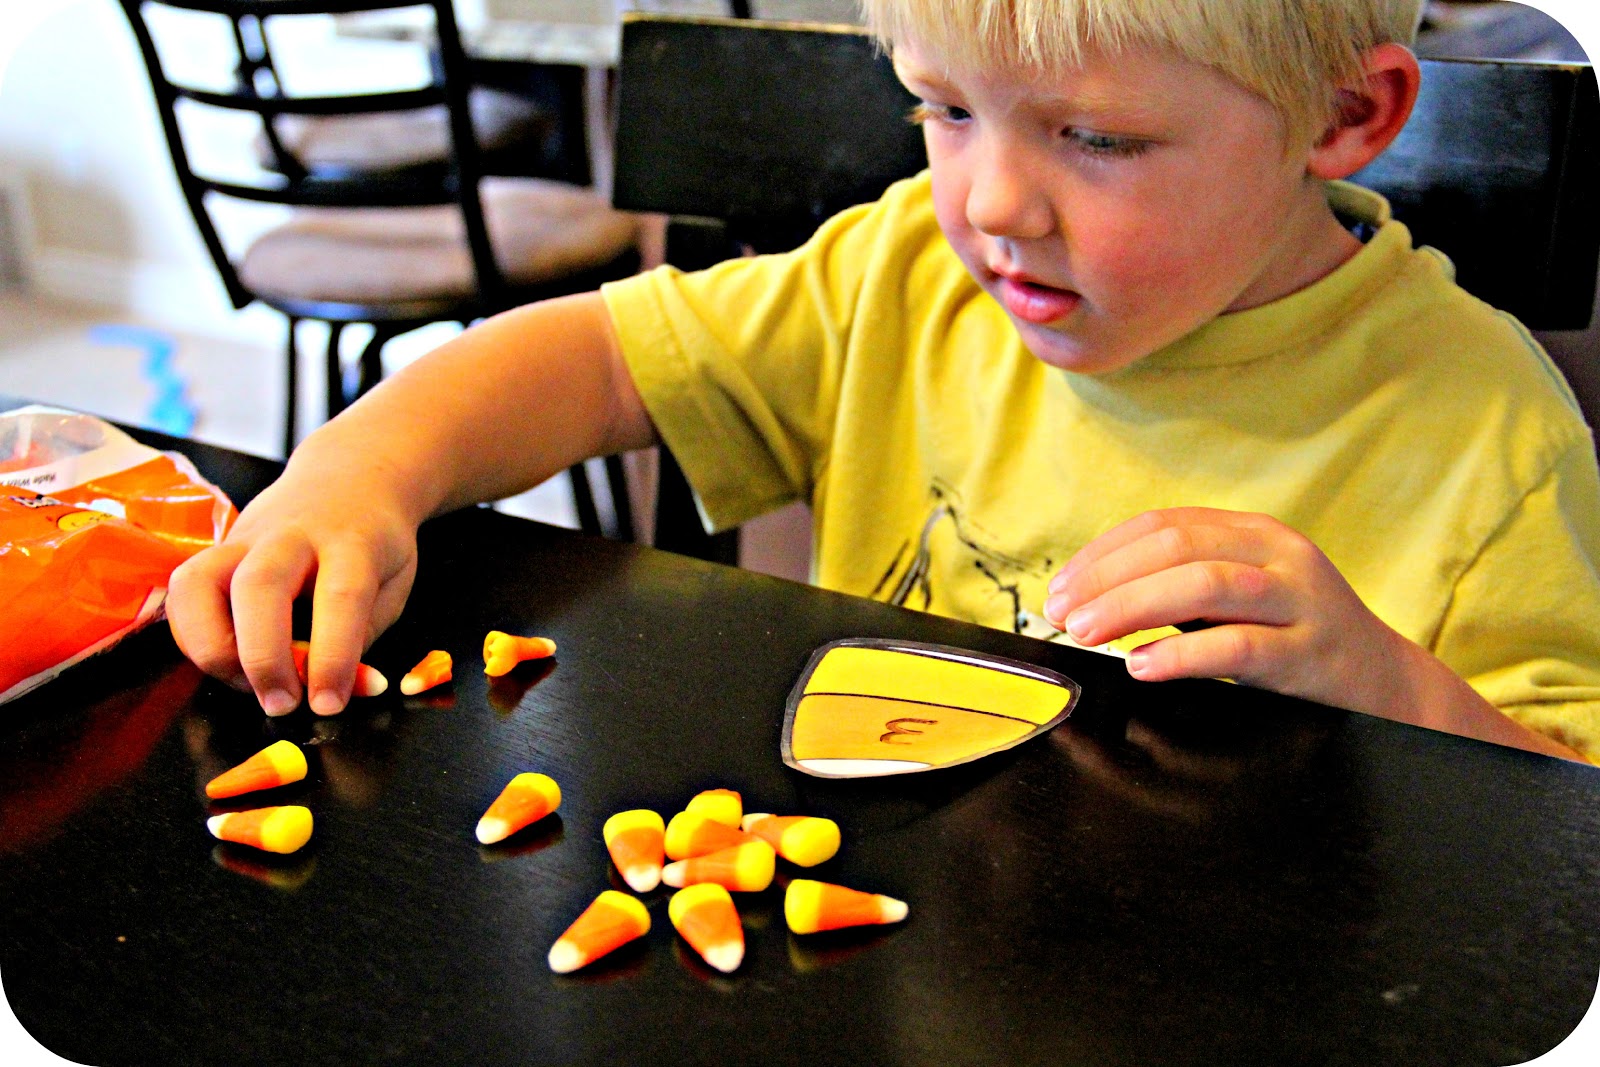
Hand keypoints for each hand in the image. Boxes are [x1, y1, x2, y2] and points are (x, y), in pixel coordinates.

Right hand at [166, 462, 419, 717]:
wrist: (350, 477)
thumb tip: (328, 691)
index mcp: (352, 540)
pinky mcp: (215, 547)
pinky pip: (183, 591)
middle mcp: (292, 534)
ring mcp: (245, 536)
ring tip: (245, 686)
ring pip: (200, 582)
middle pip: (260, 585)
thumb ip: (360, 636)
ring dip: (211, 647)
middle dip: (263, 656)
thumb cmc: (374, 542)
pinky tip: (224, 662)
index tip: (327, 704)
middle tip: (280, 704)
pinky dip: (192, 636)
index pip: (342, 596)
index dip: (333, 656)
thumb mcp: (392, 585)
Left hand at [1041, 508, 1412, 714]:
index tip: (1060, 587)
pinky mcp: (1311, 655)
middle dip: (1107, 578)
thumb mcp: (1244, 597)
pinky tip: (1142, 665)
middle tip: (1061, 613)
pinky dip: (1182, 653)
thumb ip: (1186, 584)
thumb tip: (1091, 597)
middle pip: (1178, 548)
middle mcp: (1279, 557)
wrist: (1390, 687)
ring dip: (1133, 605)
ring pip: (1206, 585)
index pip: (1163, 525)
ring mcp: (1300, 602)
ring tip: (1086, 631)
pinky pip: (1239, 646)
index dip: (1102, 553)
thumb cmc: (1296, 640)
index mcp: (1255, 533)